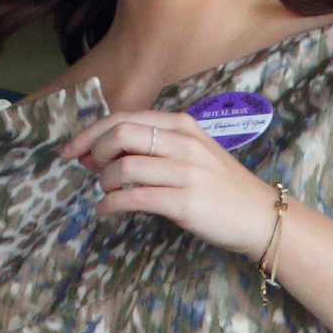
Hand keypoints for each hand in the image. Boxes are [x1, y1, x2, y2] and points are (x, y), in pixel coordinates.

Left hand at [62, 111, 279, 257]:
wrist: (259, 215)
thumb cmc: (221, 185)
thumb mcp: (192, 152)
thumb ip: (154, 146)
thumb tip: (100, 151)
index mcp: (181, 125)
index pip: (125, 118)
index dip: (91, 132)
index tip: (72, 149)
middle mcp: (182, 143)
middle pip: (120, 135)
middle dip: (94, 152)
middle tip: (89, 169)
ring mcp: (184, 173)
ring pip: (123, 168)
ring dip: (103, 182)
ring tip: (106, 193)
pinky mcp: (184, 203)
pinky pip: (133, 199)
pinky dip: (110, 205)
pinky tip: (105, 210)